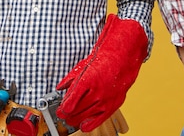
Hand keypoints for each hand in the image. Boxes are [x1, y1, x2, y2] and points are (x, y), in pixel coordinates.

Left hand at [56, 14, 147, 131]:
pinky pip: (98, 121)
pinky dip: (88, 125)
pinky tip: (83, 123)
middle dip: (66, 115)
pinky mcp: (113, 105)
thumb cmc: (104, 59)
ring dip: (75, 119)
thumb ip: (70, 78)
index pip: (69, 103)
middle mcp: (97, 92)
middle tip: (62, 113)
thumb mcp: (83, 65)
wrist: (123, 58)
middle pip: (75, 112)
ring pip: (84, 118)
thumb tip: (60, 87)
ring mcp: (106, 100)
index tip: (60, 109)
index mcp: (87, 80)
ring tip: (71, 117)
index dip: (62, 109)